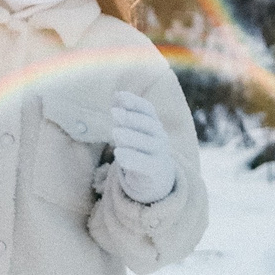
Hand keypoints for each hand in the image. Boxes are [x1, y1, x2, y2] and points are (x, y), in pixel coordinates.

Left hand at [109, 90, 177, 204]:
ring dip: (130, 137)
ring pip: (147, 143)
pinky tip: (118, 154)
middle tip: (114, 112)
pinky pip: (145, 164)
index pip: (147, 109)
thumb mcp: (132, 132)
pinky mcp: (155, 170)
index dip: (134, 102)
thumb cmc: (140, 150)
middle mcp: (159, 136)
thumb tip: (116, 96)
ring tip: (114, 132)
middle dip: (131, 118)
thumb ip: (125, 116)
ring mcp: (159, 153)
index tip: (119, 96)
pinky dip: (131, 159)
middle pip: (148, 125)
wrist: (156, 177)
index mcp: (153, 124)